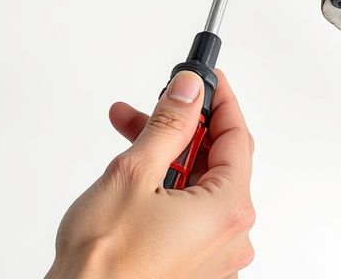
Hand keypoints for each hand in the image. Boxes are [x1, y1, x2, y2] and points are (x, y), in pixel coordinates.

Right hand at [46, 70, 255, 278]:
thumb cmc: (104, 262)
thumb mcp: (134, 173)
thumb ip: (168, 125)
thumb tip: (188, 91)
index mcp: (228, 210)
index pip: (236, 137)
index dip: (220, 101)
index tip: (204, 79)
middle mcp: (231, 238)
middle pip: (216, 163)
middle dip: (181, 130)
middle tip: (153, 106)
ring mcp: (214, 258)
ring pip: (198, 189)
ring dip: (166, 159)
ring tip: (128, 139)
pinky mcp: (194, 268)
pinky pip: (190, 216)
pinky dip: (167, 191)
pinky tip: (137, 178)